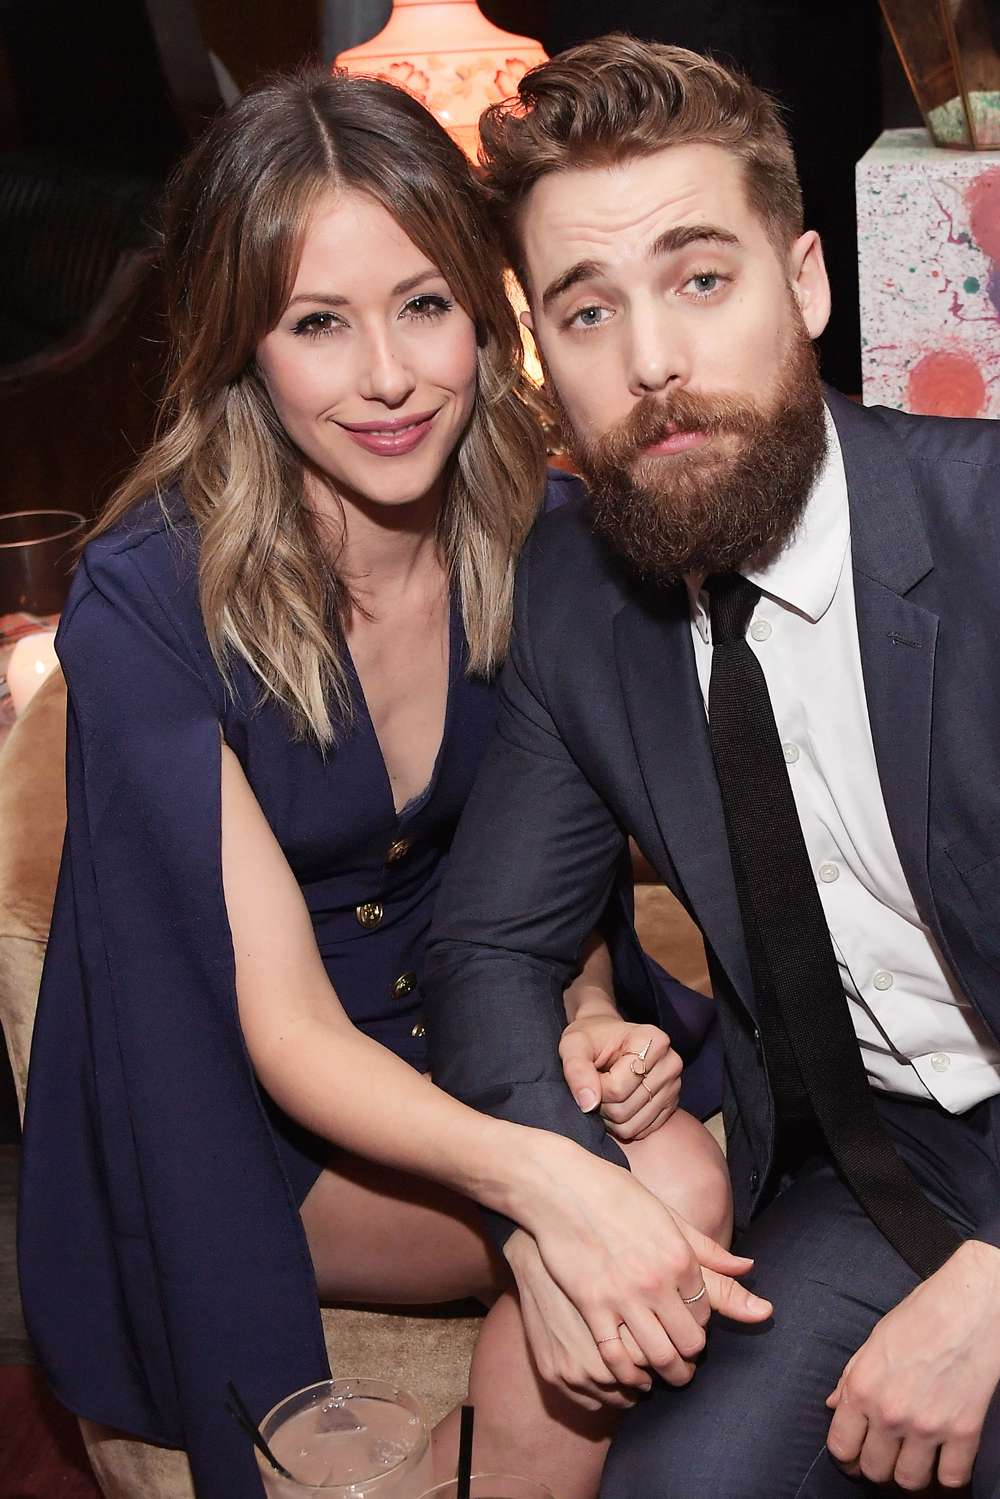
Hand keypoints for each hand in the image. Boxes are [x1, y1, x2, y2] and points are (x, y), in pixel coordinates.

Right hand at [517, 1133, 771, 1391]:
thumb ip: (708, 1249)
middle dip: (689, 1357)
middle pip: (689, 1342)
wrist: (561, 1187)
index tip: (688, 1326)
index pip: (705, 1313)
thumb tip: (749, 1268)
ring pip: (659, 1357)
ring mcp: (624, 1296)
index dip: (699, 1324)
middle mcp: (658, 1280)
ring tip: (661, 1374)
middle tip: (682, 1361)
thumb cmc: (616, 1195)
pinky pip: (617, 1357)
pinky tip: (629, 1374)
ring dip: (666, 1372)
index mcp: (681, 1257)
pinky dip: (627, 1374)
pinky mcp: (592, 1306)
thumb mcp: (667, 1215)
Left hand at [560, 1015, 681, 1140]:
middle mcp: (670, 1063)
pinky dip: (623, 1125)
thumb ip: (576, 1069)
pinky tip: (617, 1103)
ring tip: (605, 1094)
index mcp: (653, 1040)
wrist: (608, 1040)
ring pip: (632, 1125)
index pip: (616, 1087)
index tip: (590, 1073)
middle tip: (595, 1086)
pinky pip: (641, 1132)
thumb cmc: (590, 1040)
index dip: (594, 1087)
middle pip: (625, 1109)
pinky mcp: (671, 1105)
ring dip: (610, 1117)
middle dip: (601, 1104)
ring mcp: (674, 1086)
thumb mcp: (574, 1045)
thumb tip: (588, 1104)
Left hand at [826, 1239, 999, 1489]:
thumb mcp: (874, 1340)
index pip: (841, 1447)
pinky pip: (951, 1479)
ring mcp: (928, 1426)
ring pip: (909, 1482)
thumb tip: (833, 1404)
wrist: (970, 1306)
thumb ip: (851, 1377)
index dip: (845, 1456)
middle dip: (877, 1465)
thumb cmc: (921, 1314)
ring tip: (914, 1458)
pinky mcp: (964, 1432)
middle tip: (886, 1454)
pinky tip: (945, 1459)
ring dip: (910, 1474)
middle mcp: (891, 1412)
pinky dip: (948, 1475)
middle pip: (874, 1470)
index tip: (854, 1455)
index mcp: (863, 1387)